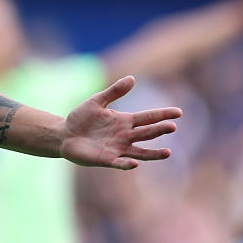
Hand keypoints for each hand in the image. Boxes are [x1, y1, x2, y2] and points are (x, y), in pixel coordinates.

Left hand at [61, 76, 182, 169]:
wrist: (64, 134)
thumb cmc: (81, 118)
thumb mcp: (97, 101)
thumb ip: (114, 91)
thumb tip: (132, 78)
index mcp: (124, 121)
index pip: (148, 117)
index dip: (162, 114)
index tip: (179, 112)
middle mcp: (125, 136)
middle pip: (147, 133)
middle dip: (159, 130)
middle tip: (172, 126)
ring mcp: (117, 148)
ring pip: (140, 152)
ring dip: (153, 153)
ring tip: (167, 152)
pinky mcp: (106, 159)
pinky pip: (119, 163)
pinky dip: (127, 164)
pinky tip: (135, 164)